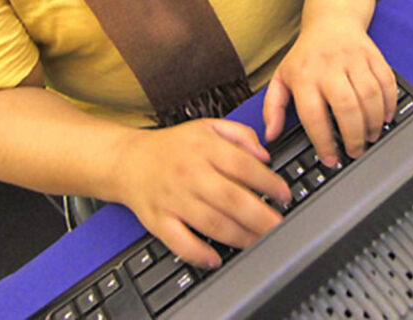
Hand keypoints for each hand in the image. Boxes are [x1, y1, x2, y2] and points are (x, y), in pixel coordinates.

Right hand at [111, 119, 291, 267]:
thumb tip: (265, 155)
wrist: (127, 161)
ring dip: (239, 236)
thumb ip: (240, 135)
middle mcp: (190, 174)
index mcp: (204, 149)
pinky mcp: (158, 220)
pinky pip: (179, 241)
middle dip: (260, 216)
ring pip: (211, 222)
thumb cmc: (172, 147)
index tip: (284, 195)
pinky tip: (216, 258)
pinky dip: (198, 253)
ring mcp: (173, 199)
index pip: (244, 166)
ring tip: (258, 242)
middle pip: (231, 198)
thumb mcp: (207, 127)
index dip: (269, 182)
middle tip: (279, 226)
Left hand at [264, 14, 397, 167]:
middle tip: (355, 152)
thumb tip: (271, 135)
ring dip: (373, 123)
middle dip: (354, 136)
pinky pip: (387, 82)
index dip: (323, 142)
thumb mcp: (281, 78)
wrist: (330, 22)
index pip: (314, 116)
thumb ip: (273, 108)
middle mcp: (330, 68)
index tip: (330, 159)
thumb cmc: (306, 56)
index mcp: (304, 77)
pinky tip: (385, 118)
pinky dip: (389, 103)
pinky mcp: (374, 56)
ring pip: (369, 96)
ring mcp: (354, 60)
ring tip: (371, 137)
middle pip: (346, 107)